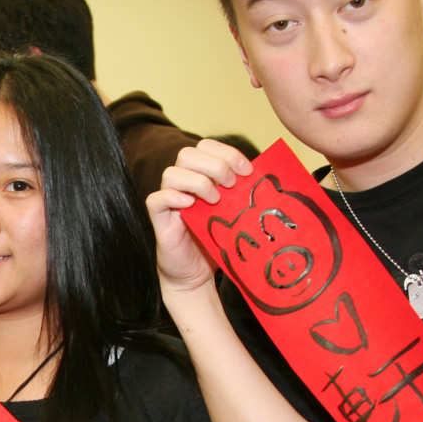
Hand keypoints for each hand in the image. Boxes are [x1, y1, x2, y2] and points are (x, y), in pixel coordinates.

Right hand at [150, 139, 255, 293]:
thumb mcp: (235, 213)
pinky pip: (157, 199)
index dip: (227, 152)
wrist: (197, 274)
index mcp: (201, 176)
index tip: (247, 171)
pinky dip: (174, 197)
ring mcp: (169, 200)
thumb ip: (242, 193)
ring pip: (171, 173)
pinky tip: (191, 206)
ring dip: (197, 182)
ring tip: (215, 200)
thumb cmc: (217, 243)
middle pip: (187, 154)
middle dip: (215, 165)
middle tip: (232, 185)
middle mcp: (182, 184)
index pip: (206, 147)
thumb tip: (265, 177)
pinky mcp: (159, 219)